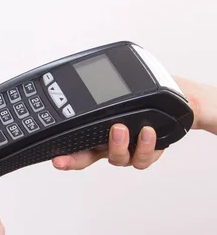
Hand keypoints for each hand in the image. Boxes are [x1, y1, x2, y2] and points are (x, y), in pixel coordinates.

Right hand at [51, 76, 210, 169]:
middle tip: (64, 158)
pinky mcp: (147, 151)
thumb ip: (99, 84)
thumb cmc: (148, 92)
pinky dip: (145, 147)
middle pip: (85, 158)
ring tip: (122, 128)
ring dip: (118, 146)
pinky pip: (143, 158)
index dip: (63, 154)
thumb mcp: (121, 85)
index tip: (55, 158)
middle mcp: (108, 140)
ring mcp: (127, 148)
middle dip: (72, 160)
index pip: (74, 142)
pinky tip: (148, 132)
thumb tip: (76, 74)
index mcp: (96, 126)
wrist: (180, 99)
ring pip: (117, 159)